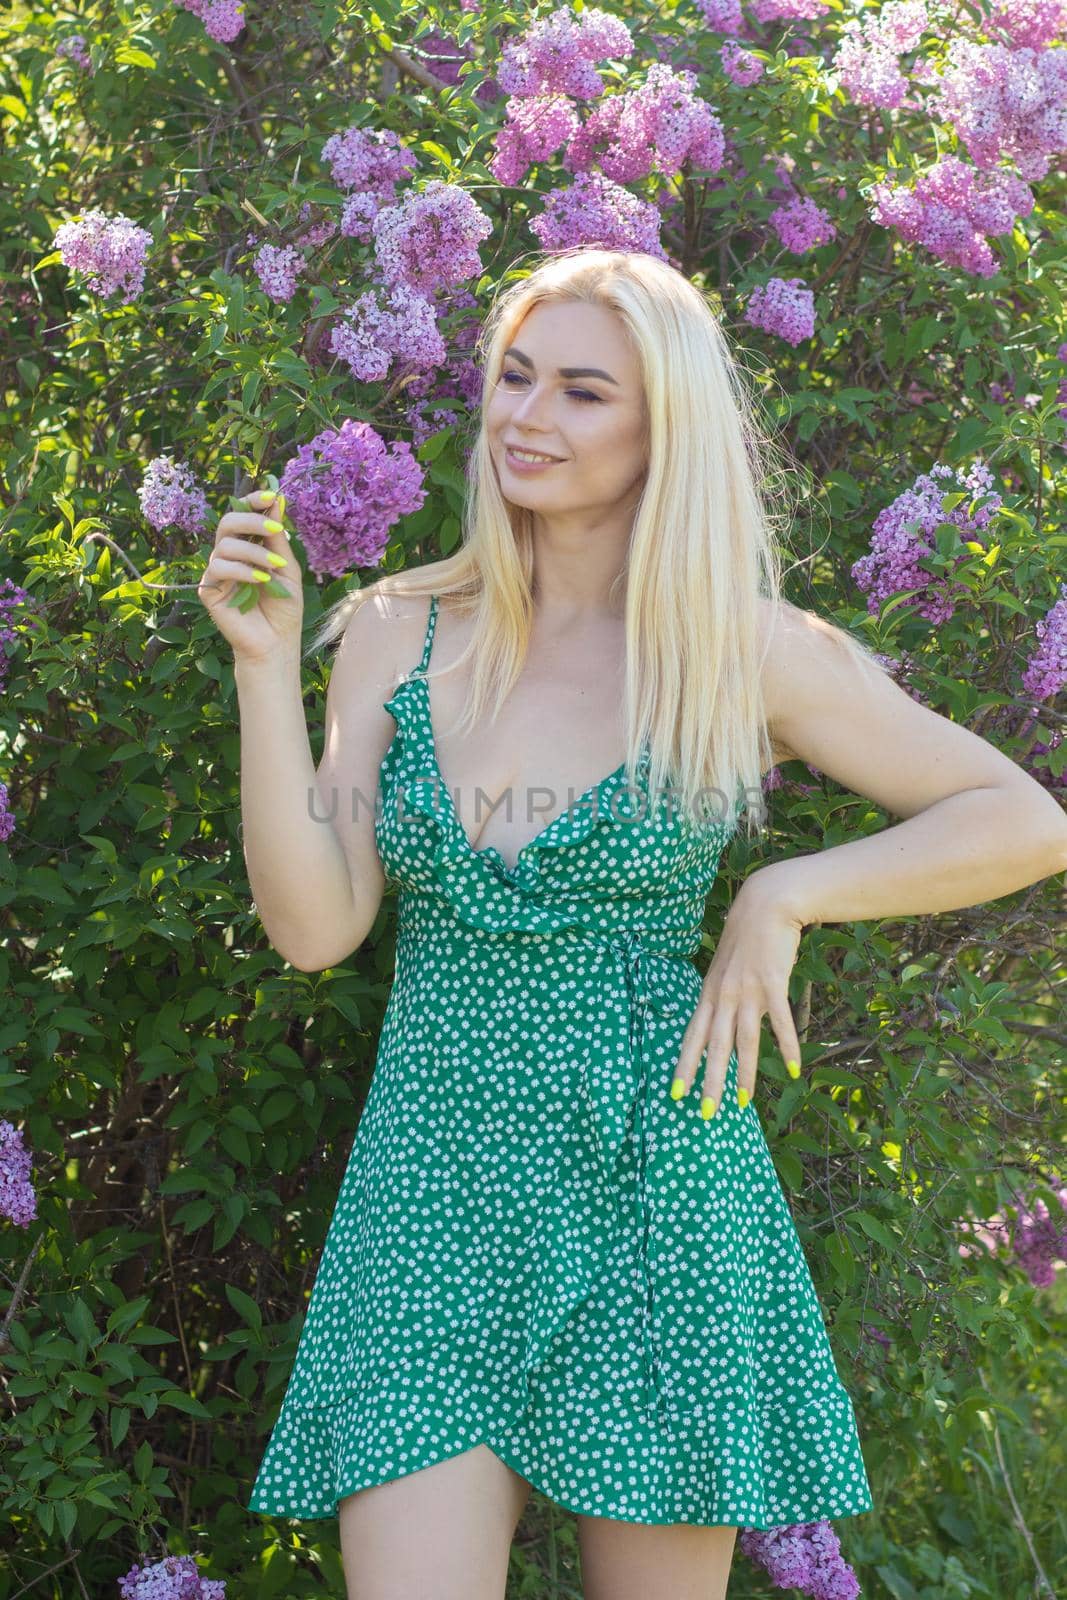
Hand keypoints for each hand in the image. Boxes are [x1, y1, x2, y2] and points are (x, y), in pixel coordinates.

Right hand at [198, 481, 303, 664]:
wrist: (276, 642)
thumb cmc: (284, 608)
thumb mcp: (287, 568)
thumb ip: (278, 538)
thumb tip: (276, 500)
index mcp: (249, 546)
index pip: (243, 515)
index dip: (253, 501)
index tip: (272, 495)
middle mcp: (230, 555)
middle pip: (228, 522)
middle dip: (252, 520)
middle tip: (275, 530)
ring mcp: (217, 571)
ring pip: (225, 545)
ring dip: (254, 552)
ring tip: (275, 568)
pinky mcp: (208, 589)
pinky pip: (219, 567)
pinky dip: (243, 570)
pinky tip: (261, 580)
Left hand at [670, 876, 805, 1118]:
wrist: (766, 904)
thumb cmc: (747, 936)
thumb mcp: (725, 966)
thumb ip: (722, 992)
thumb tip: (720, 1017)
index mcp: (710, 993)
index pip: (693, 1036)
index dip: (684, 1065)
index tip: (675, 1093)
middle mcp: (723, 996)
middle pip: (714, 1047)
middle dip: (708, 1082)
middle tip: (704, 1113)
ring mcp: (747, 991)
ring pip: (743, 1042)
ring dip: (743, 1075)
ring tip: (742, 1103)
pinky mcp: (772, 984)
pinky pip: (779, 1023)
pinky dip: (787, 1047)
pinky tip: (792, 1069)